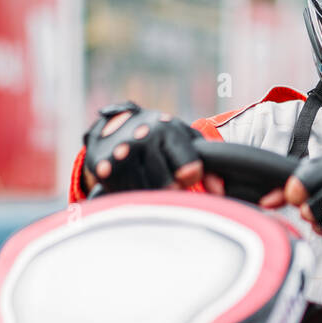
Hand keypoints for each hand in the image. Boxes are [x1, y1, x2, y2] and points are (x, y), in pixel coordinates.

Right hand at [81, 102, 210, 193]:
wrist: (114, 126)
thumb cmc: (159, 137)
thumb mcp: (185, 141)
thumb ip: (208, 163)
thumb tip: (219, 192)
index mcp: (169, 129)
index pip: (190, 169)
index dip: (189, 178)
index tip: (184, 176)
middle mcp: (144, 137)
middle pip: (168, 188)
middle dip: (171, 191)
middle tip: (165, 181)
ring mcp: (122, 152)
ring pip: (147, 194)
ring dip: (151, 195)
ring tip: (148, 181)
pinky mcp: (102, 167)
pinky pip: (125, 196)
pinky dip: (132, 196)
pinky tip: (132, 185)